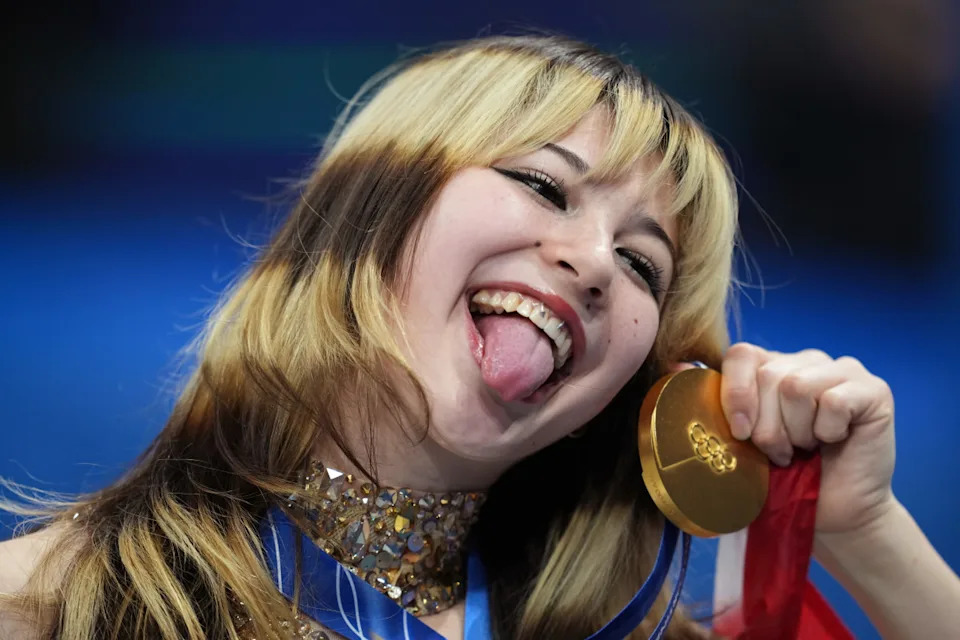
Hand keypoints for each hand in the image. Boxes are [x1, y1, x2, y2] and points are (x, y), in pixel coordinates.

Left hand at [717, 343, 896, 535]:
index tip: (740, 433)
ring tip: (806, 448)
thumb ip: (709, 406)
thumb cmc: (780, 481)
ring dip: (797, 432)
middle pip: (769, 375)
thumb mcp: (736, 444)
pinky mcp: (873, 390)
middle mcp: (805, 361)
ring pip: (798, 386)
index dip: (736, 394)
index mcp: (769, 368)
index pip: (742, 354)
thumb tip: (674, 367)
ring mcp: (842, 371)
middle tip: (781, 453)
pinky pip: (835, 401)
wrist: (831, 517)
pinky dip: (828, 431)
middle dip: (768, 427)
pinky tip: (834, 442)